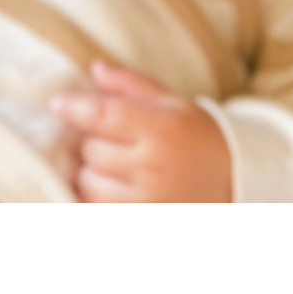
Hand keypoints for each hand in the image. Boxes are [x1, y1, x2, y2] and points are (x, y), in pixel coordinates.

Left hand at [50, 60, 231, 201]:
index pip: (102, 116)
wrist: (236, 183)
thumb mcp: (171, 102)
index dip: (73, 108)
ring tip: (108, 165)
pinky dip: (91, 200)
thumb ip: (130, 84)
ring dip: (89, 173)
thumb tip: (95, 68)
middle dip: (88, 142)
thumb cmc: (197, 135)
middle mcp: (153, 168)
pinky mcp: (143, 225)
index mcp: (160, 130)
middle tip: (103, 138)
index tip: (56, 103)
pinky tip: (104, 188)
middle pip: (90, 151)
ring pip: (89, 184)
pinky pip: (96, 212)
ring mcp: (148, 203)